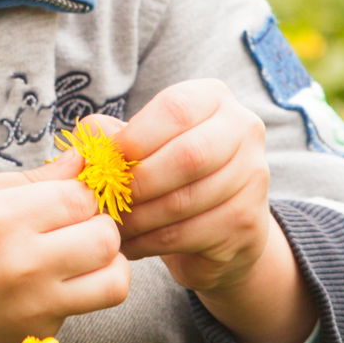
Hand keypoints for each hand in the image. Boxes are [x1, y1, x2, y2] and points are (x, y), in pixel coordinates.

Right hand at [0, 150, 130, 342]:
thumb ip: (32, 178)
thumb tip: (83, 160)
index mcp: (5, 220)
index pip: (82, 197)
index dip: (79, 191)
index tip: (62, 195)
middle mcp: (26, 267)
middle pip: (106, 238)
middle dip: (98, 223)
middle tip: (73, 222)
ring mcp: (34, 309)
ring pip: (114, 283)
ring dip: (105, 262)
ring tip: (77, 253)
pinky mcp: (36, 336)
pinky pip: (81, 308)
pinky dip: (72, 292)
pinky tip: (38, 283)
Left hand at [108, 79, 314, 342]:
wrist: (218, 226)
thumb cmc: (169, 171)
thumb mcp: (141, 143)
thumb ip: (112, 133)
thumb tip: (90, 137)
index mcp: (214, 98)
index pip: (176, 108)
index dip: (136, 136)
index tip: (108, 160)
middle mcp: (244, 129)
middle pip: (188, 155)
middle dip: (139, 182)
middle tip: (108, 199)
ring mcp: (253, 176)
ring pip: (186, 200)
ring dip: (139, 217)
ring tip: (113, 224)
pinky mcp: (247, 221)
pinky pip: (189, 233)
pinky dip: (149, 241)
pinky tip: (131, 244)